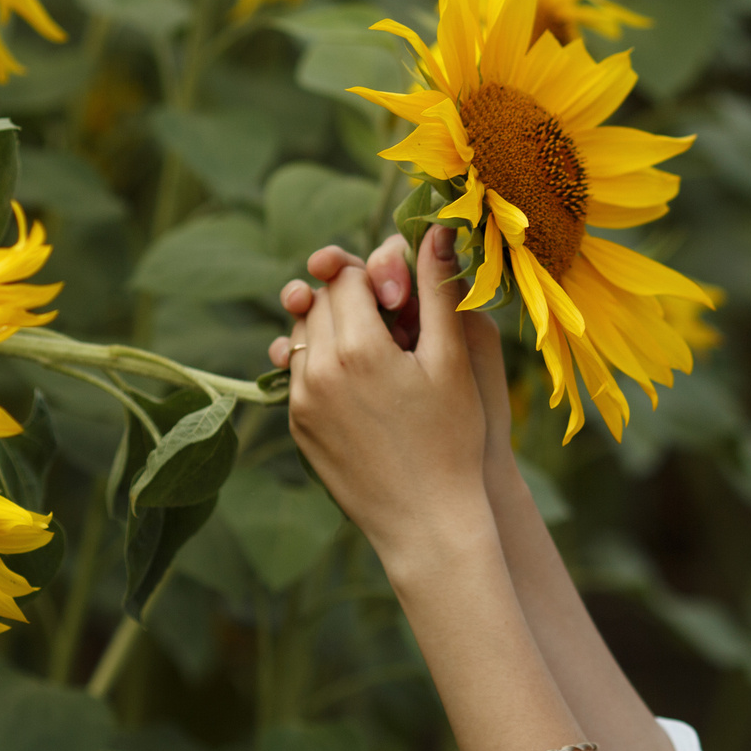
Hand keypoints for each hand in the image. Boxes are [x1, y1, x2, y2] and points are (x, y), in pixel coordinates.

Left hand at [272, 232, 513, 484]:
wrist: (427, 521)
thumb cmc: (453, 439)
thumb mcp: (452, 361)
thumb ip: (437, 290)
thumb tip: (437, 229)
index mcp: (358, 347)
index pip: (349, 277)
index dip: (378, 278)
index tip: (403, 298)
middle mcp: (318, 370)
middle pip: (321, 301)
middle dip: (352, 298)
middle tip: (391, 317)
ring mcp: (301, 402)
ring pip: (303, 335)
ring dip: (332, 329)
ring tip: (374, 348)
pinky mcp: (298, 427)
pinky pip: (299, 375)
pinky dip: (321, 365)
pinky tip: (357, 381)